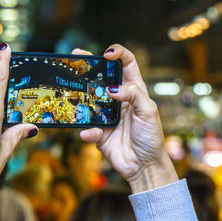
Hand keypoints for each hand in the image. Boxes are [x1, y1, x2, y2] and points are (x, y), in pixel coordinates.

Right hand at [72, 45, 177, 192]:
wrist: (143, 166)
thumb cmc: (151, 137)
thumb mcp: (149, 112)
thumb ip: (134, 95)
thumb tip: (112, 89)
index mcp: (134, 90)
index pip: (127, 64)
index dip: (118, 54)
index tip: (107, 54)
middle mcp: (118, 99)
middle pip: (101, 76)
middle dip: (89, 65)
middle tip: (76, 56)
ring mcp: (105, 114)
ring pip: (89, 98)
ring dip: (80, 94)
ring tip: (71, 88)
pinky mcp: (98, 131)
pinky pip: (88, 127)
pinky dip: (87, 130)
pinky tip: (89, 133)